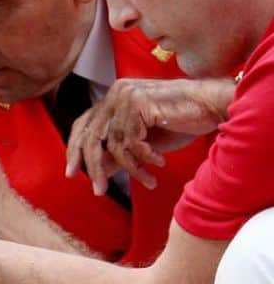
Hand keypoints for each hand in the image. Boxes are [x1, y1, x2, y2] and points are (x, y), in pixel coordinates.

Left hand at [65, 78, 230, 195]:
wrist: (213, 106)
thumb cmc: (180, 122)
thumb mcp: (142, 142)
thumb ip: (117, 150)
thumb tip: (96, 168)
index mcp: (112, 98)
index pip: (83, 125)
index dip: (74, 149)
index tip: (71, 173)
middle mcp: (115, 93)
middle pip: (93, 137)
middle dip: (94, 168)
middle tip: (99, 191)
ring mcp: (125, 95)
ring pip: (114, 144)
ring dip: (132, 168)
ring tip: (148, 180)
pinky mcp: (138, 102)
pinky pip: (132, 142)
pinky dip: (145, 158)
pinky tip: (159, 163)